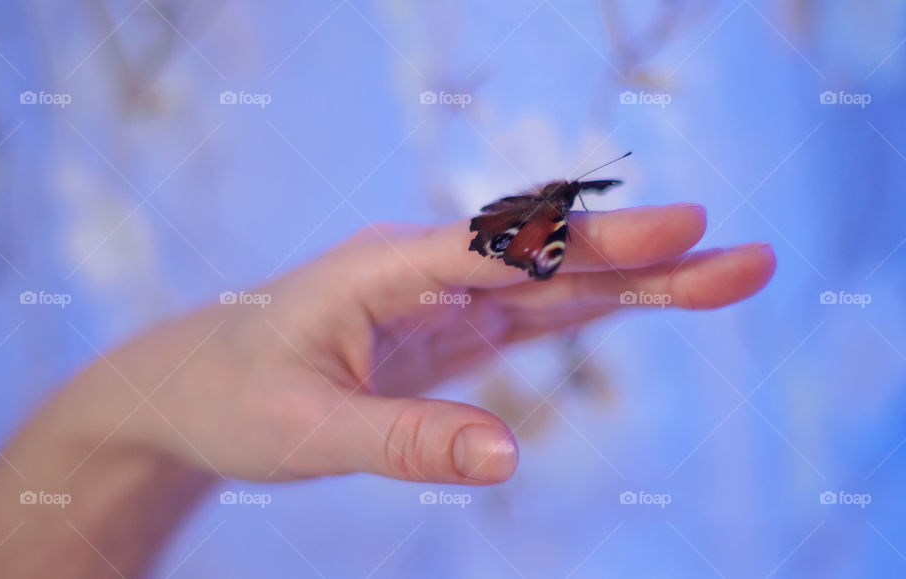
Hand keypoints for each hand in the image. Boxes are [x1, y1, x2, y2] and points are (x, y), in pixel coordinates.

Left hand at [64, 203, 774, 486]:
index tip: (678, 229)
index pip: (505, 249)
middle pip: (550, 261)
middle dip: (648, 259)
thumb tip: (505, 459)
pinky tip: (644, 299)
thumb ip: (403, 441)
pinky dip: (593, 308)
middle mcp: (422, 271)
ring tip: (724, 276)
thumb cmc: (236, 396)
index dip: (593, 242)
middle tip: (745, 256)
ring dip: (639, 283)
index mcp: (383, 268)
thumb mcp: (306, 432)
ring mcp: (440, 298)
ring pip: (553, 285)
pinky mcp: (447, 330)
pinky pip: (530, 315)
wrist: (194, 387)